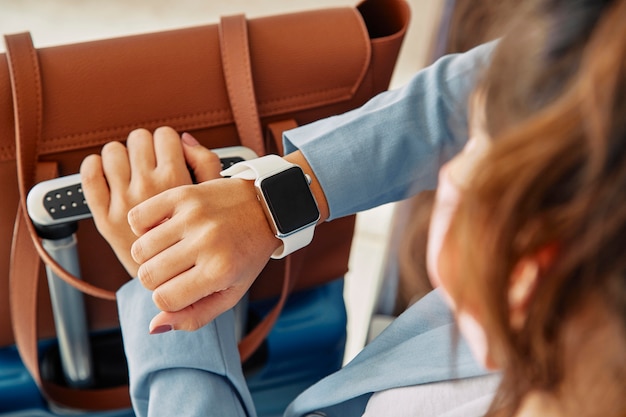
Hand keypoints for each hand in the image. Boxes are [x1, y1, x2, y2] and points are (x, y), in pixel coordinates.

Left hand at [80, 127, 220, 276]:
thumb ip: (207, 164)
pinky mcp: (107, 220)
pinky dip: (93, 167)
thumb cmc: (207, 242)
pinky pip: (91, 178)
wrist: (189, 284)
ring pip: (114, 153)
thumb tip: (183, 138)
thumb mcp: (219, 203)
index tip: (168, 149)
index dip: (167, 140)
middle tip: (151, 160)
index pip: (166, 136)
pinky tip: (103, 170)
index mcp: (181, 185)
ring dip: (121, 155)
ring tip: (130, 168)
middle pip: (139, 140)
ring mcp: (127, 204)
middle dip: (145, 146)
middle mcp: (153, 191)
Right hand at [127, 177, 280, 333]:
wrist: (266, 207)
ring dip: (149, 255)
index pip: (164, 299)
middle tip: (176, 269)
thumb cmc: (246, 256)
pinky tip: (162, 229)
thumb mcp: (231, 294)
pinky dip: (143, 227)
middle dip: (156, 279)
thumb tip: (152, 327)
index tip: (181, 288)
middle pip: (147, 276)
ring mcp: (193, 217)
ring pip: (139, 250)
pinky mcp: (184, 194)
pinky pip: (137, 218)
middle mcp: (206, 243)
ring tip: (170, 249)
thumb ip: (194, 316)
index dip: (167, 299)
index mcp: (220, 272)